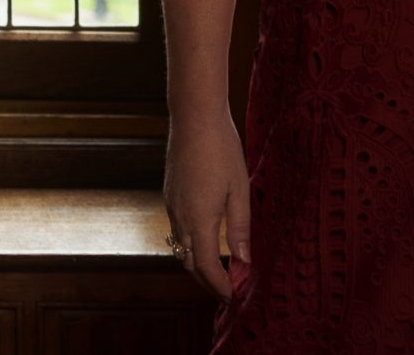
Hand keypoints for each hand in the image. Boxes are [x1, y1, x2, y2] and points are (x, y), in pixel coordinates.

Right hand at [162, 102, 251, 299]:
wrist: (194, 116)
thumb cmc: (222, 149)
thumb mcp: (240, 191)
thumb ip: (240, 230)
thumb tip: (244, 262)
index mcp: (199, 220)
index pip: (206, 267)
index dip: (219, 287)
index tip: (233, 298)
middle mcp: (179, 217)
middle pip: (188, 263)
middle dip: (207, 282)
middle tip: (227, 292)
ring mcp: (171, 205)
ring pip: (180, 247)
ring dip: (197, 263)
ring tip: (219, 270)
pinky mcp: (169, 194)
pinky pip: (177, 229)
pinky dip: (190, 244)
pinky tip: (206, 239)